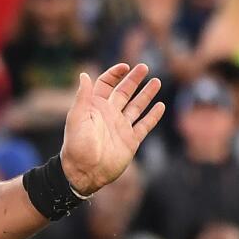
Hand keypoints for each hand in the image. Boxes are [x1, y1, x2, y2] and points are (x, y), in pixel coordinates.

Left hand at [59, 64, 163, 195]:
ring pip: (136, 106)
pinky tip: (161, 106)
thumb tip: (83, 74)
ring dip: (146, 94)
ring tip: (157, 81)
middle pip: (123, 92)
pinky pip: (144, 125)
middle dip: (133, 80)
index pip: (105, 85)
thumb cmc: (77, 145)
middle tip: (145, 67)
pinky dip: (153, 116)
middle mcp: (109, 115)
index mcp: (95, 108)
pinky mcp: (131, 141)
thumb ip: (83, 97)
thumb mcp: (77, 118)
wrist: (85, 172)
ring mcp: (121, 127)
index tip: (125, 66)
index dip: (114, 74)